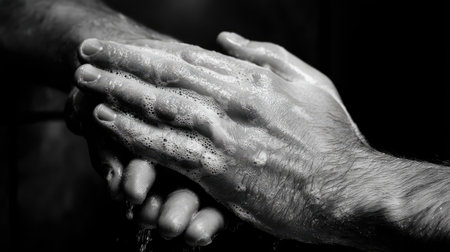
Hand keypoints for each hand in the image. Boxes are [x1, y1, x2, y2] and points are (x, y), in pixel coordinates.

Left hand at [74, 33, 390, 246]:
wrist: (347, 188)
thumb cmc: (333, 136)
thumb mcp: (310, 81)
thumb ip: (266, 54)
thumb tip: (225, 39)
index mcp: (253, 79)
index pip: (188, 58)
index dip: (149, 51)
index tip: (122, 46)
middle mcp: (232, 102)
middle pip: (164, 75)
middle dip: (120, 62)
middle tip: (87, 54)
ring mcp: (221, 136)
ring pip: (157, 105)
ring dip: (116, 91)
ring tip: (85, 81)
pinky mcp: (216, 171)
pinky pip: (165, 147)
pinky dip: (132, 132)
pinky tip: (107, 120)